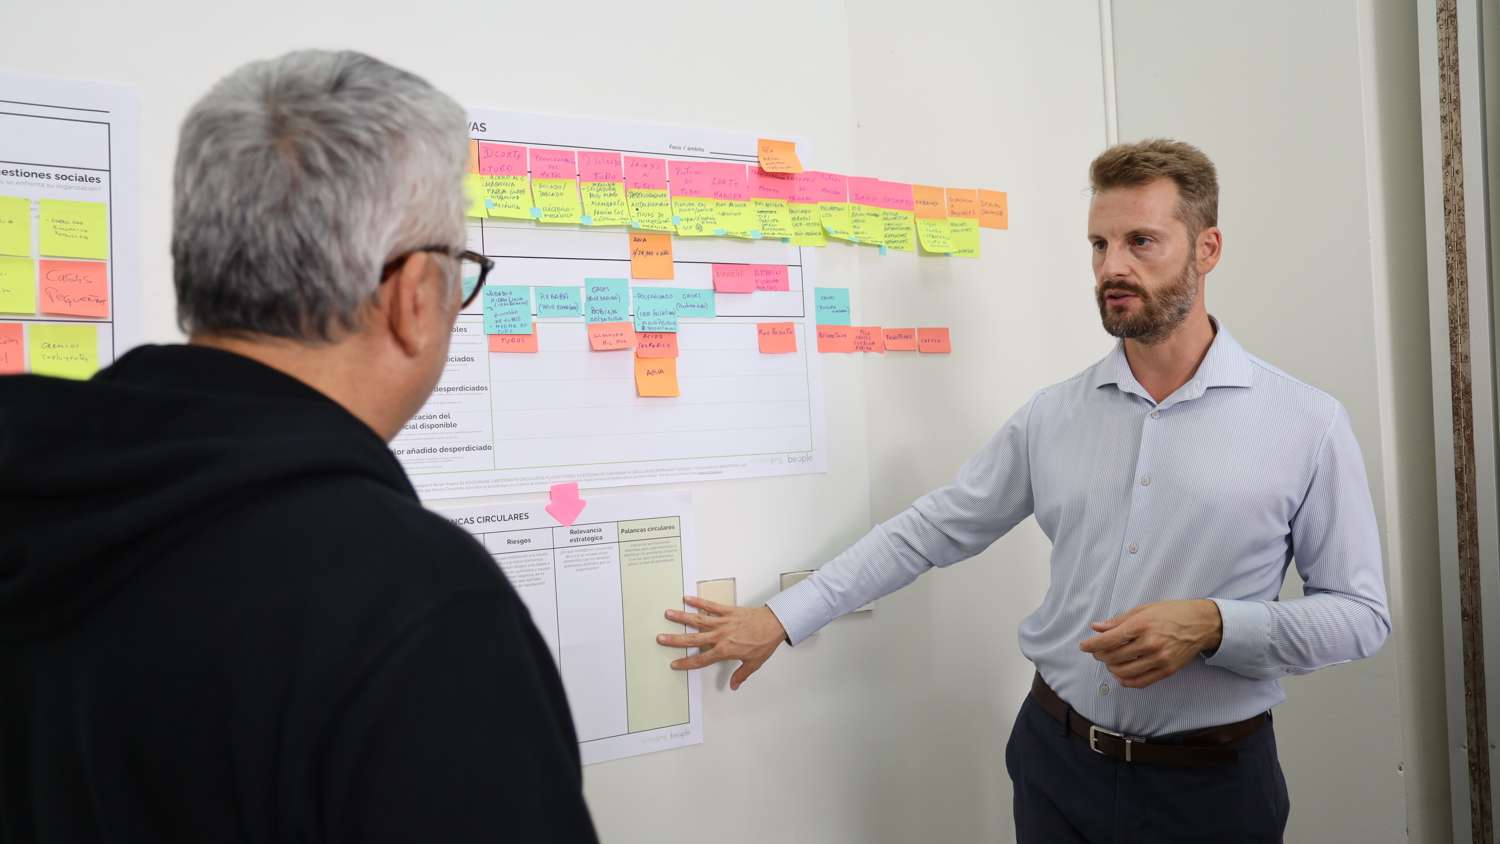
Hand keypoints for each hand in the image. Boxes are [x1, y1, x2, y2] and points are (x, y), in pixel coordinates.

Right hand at [657, 596, 786, 689]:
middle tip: (661, 638)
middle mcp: (720, 636)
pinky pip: (711, 606)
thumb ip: (741, 674)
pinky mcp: (728, 611)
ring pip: (698, 620)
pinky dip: (699, 601)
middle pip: (693, 638)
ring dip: (682, 617)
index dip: (686, 663)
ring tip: (668, 614)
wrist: (775, 624)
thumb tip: (734, 686)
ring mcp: (723, 622)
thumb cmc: (764, 643)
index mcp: (725, 651)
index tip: (675, 664)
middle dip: (675, 639)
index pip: (701, 659)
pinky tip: (687, 598)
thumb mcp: (754, 663)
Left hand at [1078, 599, 1222, 688]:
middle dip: (1100, 655)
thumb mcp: (1143, 610)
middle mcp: (1150, 643)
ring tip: (1109, 661)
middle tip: (1097, 652)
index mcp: (1142, 625)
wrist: (1200, 623)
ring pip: (1124, 671)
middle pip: (1114, 656)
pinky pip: (1141, 682)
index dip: (1092, 645)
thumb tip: (1097, 628)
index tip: (1084, 646)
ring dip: (1111, 668)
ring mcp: (1159, 658)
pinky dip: (1126, 681)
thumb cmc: (1171, 613)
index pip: (1109, 640)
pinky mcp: (1167, 670)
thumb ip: (1118, 621)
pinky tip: (1120, 675)